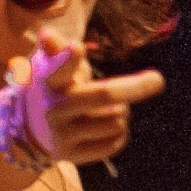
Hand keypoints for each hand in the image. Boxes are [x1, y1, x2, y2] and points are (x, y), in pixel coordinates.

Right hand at [17, 31, 164, 165]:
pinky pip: (115, 142)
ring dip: (123, 111)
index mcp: (48, 81)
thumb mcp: (50, 63)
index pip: (57, 69)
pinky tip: (110, 125)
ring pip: (116, 119)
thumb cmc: (53, 86)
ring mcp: (62, 135)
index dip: (68, 60)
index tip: (77, 48)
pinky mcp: (72, 156)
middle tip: (158, 80)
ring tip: (112, 107)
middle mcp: (53, 109)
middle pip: (104, 95)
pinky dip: (120, 131)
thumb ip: (55, 47)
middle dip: (136, 86)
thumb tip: (47, 34)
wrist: (32, 128)